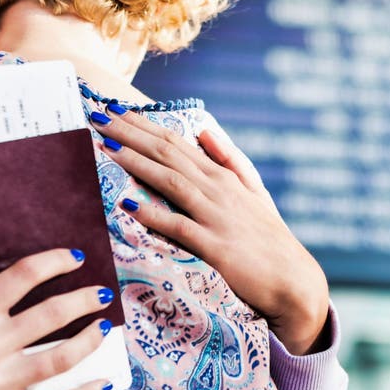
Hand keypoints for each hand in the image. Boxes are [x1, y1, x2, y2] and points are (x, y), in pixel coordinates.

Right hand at [0, 248, 112, 389]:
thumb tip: (32, 298)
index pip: (23, 275)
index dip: (55, 261)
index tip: (76, 257)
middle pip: (53, 312)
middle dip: (85, 299)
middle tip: (102, 294)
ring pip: (62, 355)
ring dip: (91, 339)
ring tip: (104, 329)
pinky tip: (101, 382)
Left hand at [92, 107, 329, 354]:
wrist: (292, 280)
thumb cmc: (268, 237)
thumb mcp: (253, 191)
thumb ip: (229, 158)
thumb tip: (204, 129)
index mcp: (221, 175)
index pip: (174, 141)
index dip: (141, 124)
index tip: (112, 110)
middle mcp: (217, 189)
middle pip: (167, 153)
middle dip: (129, 133)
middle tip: (97, 116)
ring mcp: (216, 216)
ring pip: (171, 182)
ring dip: (137, 163)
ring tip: (106, 148)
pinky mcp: (216, 247)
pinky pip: (180, 227)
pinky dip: (154, 215)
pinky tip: (128, 205)